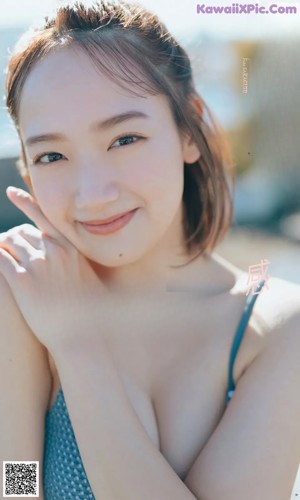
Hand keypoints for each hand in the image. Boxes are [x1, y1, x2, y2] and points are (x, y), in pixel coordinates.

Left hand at [0, 187, 106, 354]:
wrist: (82, 334)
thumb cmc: (86, 310)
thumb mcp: (87, 277)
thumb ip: (72, 260)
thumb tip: (62, 254)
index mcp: (70, 248)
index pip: (44, 216)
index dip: (25, 202)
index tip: (12, 192)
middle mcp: (54, 251)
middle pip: (22, 231)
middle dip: (11, 238)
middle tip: (6, 247)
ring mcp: (37, 265)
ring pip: (8, 243)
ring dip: (1, 247)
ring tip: (0, 255)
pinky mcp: (22, 281)